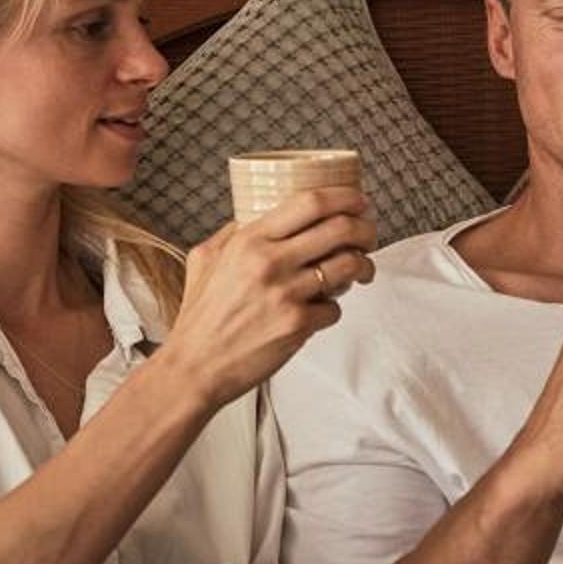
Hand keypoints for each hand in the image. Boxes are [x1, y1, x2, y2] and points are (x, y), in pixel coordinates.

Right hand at [162, 186, 378, 408]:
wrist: (195, 367)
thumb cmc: (200, 316)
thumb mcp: (204, 259)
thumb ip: (232, 233)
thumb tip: (255, 214)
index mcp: (249, 240)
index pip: (310, 202)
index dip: (345, 196)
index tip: (358, 200)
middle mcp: (270, 262)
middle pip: (340, 229)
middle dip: (365, 228)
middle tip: (368, 235)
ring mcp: (287, 294)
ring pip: (348, 266)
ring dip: (363, 266)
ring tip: (361, 271)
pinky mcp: (298, 325)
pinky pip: (336, 308)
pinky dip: (333, 308)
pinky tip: (321, 311)